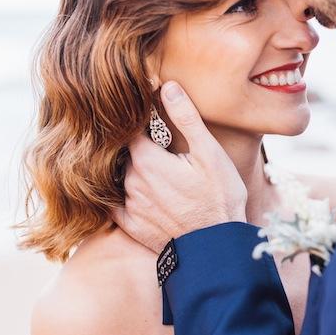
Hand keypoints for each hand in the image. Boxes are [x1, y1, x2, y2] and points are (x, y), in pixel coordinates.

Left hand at [113, 81, 247, 252]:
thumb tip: (167, 86)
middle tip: (158, 144)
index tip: (148, 116)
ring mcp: (129, 205)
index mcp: (146, 160)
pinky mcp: (131, 226)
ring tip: (158, 171)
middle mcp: (131, 181)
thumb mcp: (209, 153)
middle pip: (125, 152)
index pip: (129, 128)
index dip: (138, 120)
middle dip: (138, 146)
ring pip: (122, 176)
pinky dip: (123, 194)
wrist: (216, 248)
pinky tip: (140, 192)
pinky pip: (116, 203)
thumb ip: (185, 118)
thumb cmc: (219, 198)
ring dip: (134, 170)